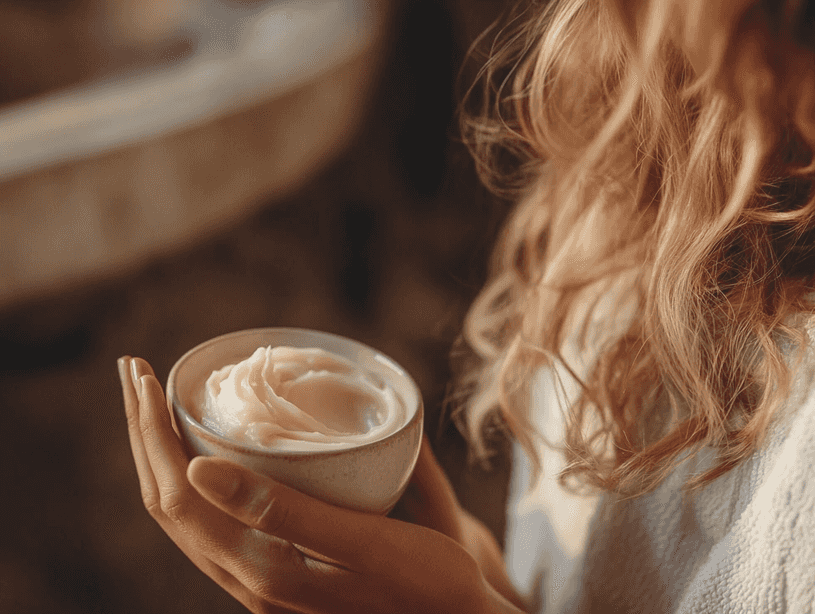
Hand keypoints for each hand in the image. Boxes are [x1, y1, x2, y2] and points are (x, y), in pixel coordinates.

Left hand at [118, 356, 524, 613]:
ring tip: (156, 403)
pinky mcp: (275, 570)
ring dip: (160, 455)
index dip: (152, 434)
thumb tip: (198, 469)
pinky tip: (201, 450)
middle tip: (138, 373)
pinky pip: (209, 520)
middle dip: (143, 434)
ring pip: (183, 514)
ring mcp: (257, 579)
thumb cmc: (421, 576)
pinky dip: (190, 475)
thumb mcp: (360, 541)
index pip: (177, 495)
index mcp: (261, 568)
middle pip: (167, 502)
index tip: (145, 375)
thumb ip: (282, 510)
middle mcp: (247, 579)